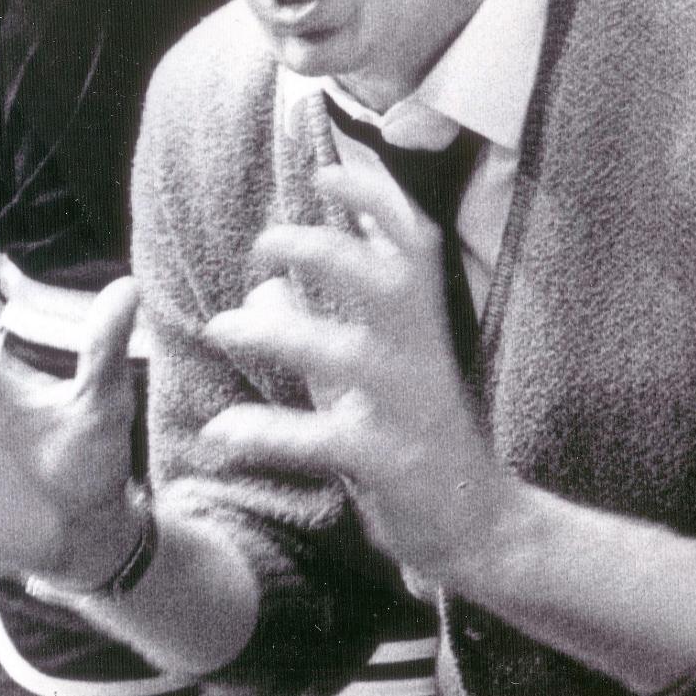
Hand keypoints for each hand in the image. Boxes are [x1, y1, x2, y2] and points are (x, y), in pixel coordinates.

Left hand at [201, 164, 511, 581]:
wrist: (475, 519)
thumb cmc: (412, 427)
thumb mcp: (364, 366)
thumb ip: (319, 321)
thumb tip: (265, 281)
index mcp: (422, 318)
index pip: (414, 240)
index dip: (374, 201)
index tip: (324, 176)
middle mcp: (421, 351)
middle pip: (385, 280)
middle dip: (321, 250)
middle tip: (262, 244)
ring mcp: (409, 405)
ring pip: (348, 355)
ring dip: (277, 334)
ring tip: (220, 326)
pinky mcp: (390, 460)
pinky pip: (324, 439)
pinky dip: (267, 433)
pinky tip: (221, 431)